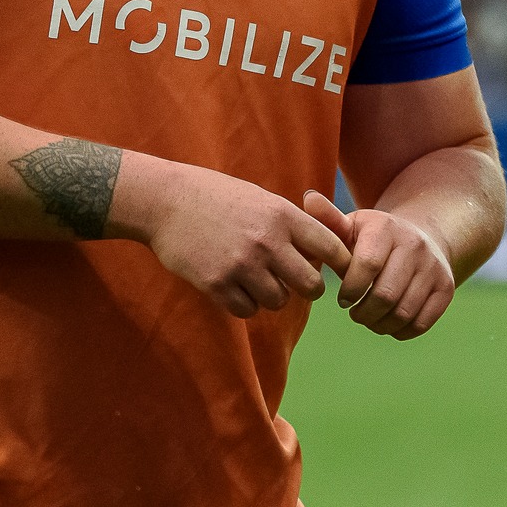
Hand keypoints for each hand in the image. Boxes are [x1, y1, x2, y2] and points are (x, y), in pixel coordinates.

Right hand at [133, 162, 352, 318]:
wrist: (165, 200)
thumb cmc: (216, 196)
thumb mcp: (261, 199)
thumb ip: (290, 224)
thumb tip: (323, 253)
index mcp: (283, 215)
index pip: (331, 247)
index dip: (340, 263)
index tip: (338, 272)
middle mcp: (267, 241)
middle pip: (311, 286)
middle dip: (307, 289)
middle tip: (294, 283)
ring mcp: (241, 265)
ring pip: (279, 302)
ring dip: (272, 296)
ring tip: (255, 279)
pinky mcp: (216, 284)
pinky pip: (247, 310)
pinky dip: (244, 303)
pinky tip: (234, 286)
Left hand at [303, 189, 455, 339]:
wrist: (422, 238)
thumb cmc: (374, 239)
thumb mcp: (353, 226)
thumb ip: (328, 220)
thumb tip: (309, 199)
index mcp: (386, 228)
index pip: (367, 265)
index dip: (350, 289)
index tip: (342, 299)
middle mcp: (414, 245)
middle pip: (385, 295)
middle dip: (363, 313)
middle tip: (355, 313)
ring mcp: (434, 267)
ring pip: (403, 312)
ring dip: (380, 324)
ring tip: (369, 318)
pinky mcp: (446, 287)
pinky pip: (421, 323)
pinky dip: (400, 331)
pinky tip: (388, 322)